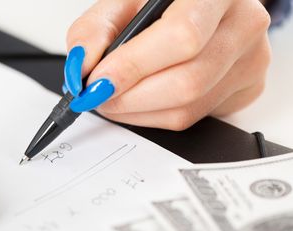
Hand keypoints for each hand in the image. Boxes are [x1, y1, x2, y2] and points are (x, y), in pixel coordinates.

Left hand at [64, 0, 271, 129]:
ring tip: (114, 97)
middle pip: (186, 81)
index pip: (181, 37)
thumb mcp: (121, 4)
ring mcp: (251, 59)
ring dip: (137, 111)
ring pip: (187, 107)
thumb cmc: (160, 5)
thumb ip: (93, 32)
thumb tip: (81, 69)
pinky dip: (155, 115)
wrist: (196, 9)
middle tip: (98, 95)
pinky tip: (143, 99)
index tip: (97, 81)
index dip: (133, 66)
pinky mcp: (247, 88)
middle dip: (129, 97)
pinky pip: (193, 118)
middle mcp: (243, 23)